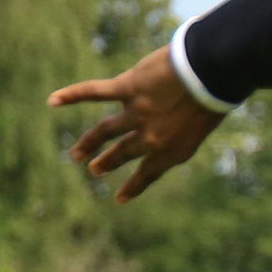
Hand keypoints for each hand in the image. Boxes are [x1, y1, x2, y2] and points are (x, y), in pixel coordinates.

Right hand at [52, 48, 225, 201]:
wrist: (214, 72)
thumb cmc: (219, 92)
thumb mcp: (206, 122)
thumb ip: (185, 127)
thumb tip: (176, 122)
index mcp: (175, 150)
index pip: (150, 172)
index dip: (134, 186)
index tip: (120, 199)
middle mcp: (153, 137)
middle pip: (125, 153)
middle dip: (109, 162)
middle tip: (96, 170)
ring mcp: (138, 113)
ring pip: (106, 132)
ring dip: (90, 143)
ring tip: (77, 156)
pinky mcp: (128, 89)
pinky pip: (94, 92)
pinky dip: (72, 95)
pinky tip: (53, 101)